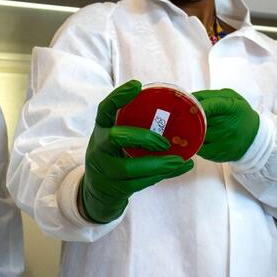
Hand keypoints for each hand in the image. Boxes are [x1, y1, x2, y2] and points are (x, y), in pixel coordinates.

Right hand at [80, 80, 193, 223]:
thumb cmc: (114, 157)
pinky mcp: (113, 189)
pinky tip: (176, 170)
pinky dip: (159, 177)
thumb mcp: (116, 139)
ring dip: (157, 164)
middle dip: (143, 138)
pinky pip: (138, 184)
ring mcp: (104, 170)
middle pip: (115, 138)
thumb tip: (175, 114)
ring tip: (179, 161)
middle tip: (165, 141)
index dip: (118, 96)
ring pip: (129, 167)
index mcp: (101, 129)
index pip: (105, 109)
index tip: (137, 85)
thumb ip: (134, 127)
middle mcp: (98, 147)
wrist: (97, 191)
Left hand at [192, 88, 259, 162]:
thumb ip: (209, 96)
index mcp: (232, 108)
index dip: (198, 105)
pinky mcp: (217, 154)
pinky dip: (193, 142)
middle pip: (201, 121)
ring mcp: (223, 141)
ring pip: (196, 135)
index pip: (213, 105)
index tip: (188, 105)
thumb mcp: (231, 98)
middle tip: (181, 115)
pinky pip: (198, 148)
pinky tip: (194, 137)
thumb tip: (189, 97)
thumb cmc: (240, 114)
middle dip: (189, 118)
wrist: (254, 138)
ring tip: (186, 126)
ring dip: (189, 131)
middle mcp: (228, 126)